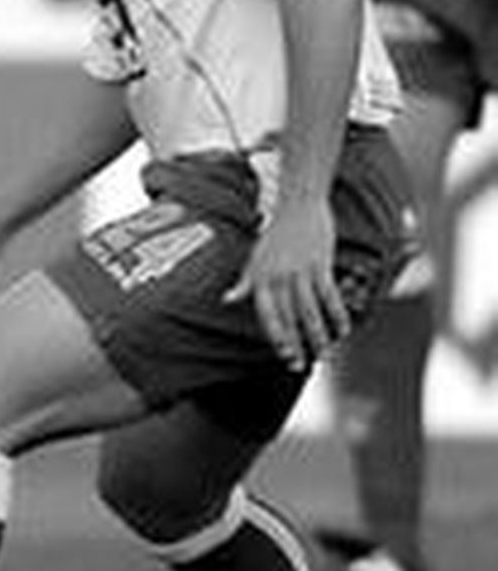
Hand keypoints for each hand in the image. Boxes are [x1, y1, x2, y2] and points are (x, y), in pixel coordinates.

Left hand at [225, 200, 346, 372]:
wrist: (298, 205)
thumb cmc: (275, 235)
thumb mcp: (255, 258)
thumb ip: (245, 282)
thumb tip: (227, 300)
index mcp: (261, 277)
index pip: (268, 315)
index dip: (277, 337)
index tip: (285, 356)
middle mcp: (278, 276)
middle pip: (288, 317)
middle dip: (295, 343)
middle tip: (301, 365)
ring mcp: (300, 270)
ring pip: (309, 310)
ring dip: (318, 334)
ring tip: (325, 354)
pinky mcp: (320, 263)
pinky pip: (329, 294)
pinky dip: (337, 313)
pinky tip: (344, 330)